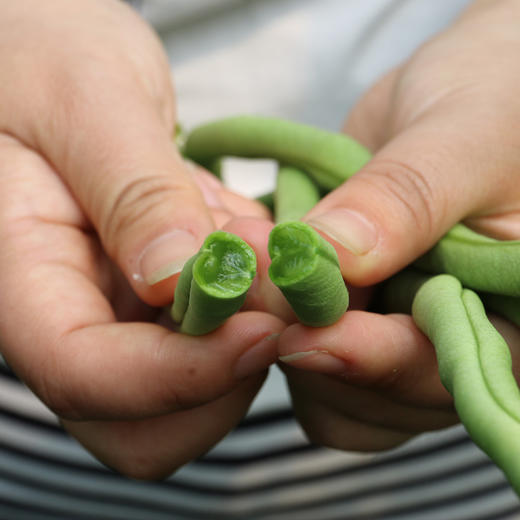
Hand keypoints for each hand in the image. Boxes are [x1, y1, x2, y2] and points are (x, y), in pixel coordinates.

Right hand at [0, 0, 282, 478]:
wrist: (50, 57)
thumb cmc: (43, 56)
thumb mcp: (88, 99)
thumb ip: (132, 190)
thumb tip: (174, 277)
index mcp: (20, 277)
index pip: (83, 374)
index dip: (179, 375)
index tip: (262, 333)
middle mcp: (67, 316)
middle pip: (140, 422)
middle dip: (222, 381)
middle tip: (275, 302)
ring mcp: (117, 315)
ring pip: (190, 395)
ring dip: (250, 343)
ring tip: (269, 259)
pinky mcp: (157, 301)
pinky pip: (219, 337)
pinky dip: (257, 311)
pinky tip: (263, 252)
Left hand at [278, 0, 519, 450]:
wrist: (459, 95)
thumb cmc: (495, 99)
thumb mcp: (465, 136)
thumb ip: (408, 199)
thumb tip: (334, 257)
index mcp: (508, 318)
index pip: (444, 375)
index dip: (375, 363)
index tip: (306, 335)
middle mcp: (450, 340)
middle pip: (374, 396)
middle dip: (308, 342)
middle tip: (253, 271)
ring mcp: (391, 329)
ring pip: (326, 387)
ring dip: (276, 332)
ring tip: (248, 258)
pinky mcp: (346, 309)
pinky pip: (297, 351)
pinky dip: (267, 322)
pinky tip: (259, 269)